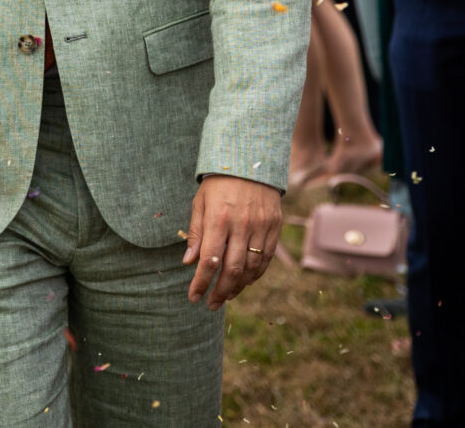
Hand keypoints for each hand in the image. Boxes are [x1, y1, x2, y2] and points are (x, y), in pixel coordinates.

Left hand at [183, 174, 281, 309]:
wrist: (251, 160)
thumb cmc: (219, 183)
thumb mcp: (200, 203)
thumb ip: (196, 234)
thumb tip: (189, 263)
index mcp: (219, 219)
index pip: (209, 261)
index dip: (201, 283)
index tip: (194, 297)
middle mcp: (242, 225)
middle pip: (232, 270)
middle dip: (220, 292)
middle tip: (211, 304)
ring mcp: (261, 227)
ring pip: (252, 268)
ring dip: (238, 287)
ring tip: (226, 295)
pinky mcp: (275, 227)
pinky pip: (267, 259)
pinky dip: (256, 275)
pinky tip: (245, 282)